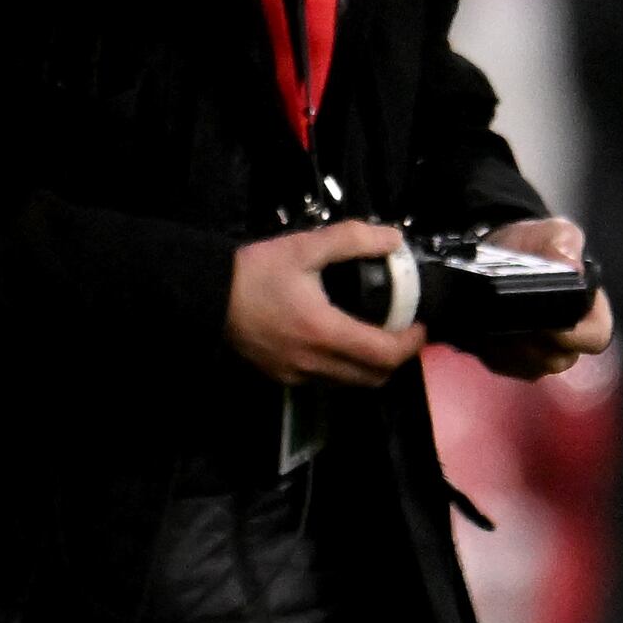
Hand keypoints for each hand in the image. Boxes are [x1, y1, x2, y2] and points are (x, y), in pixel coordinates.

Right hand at [227, 220, 424, 386]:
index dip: (411, 344)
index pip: (385, 354)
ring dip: (370, 367)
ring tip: (373, 339)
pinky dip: (342, 370)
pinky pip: (325, 381)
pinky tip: (336, 345)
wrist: (203, 295)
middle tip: (401, 333)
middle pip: (373, 378)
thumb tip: (393, 239)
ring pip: (350, 384)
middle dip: (396, 359)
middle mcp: (313, 362)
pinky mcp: (280, 376)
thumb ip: (352, 239)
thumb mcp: (303, 247)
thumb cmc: (253, 272)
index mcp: (324, 332)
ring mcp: (295, 374)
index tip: (419, 325)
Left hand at [484, 215, 611, 374]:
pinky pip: (501, 365)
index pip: (595, 338)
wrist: (494, 249)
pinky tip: (481, 335)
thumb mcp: (554, 233)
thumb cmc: (536, 244)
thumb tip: (572, 266)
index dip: (576, 337)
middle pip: (558, 360)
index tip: (550, 326)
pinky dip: (490, 352)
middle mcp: (566, 338)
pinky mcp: (506, 358)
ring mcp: (536, 351)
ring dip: (509, 350)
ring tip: (493, 327)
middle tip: (510, 325)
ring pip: (528, 366)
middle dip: (534, 346)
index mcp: (588, 311)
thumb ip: (564, 244)